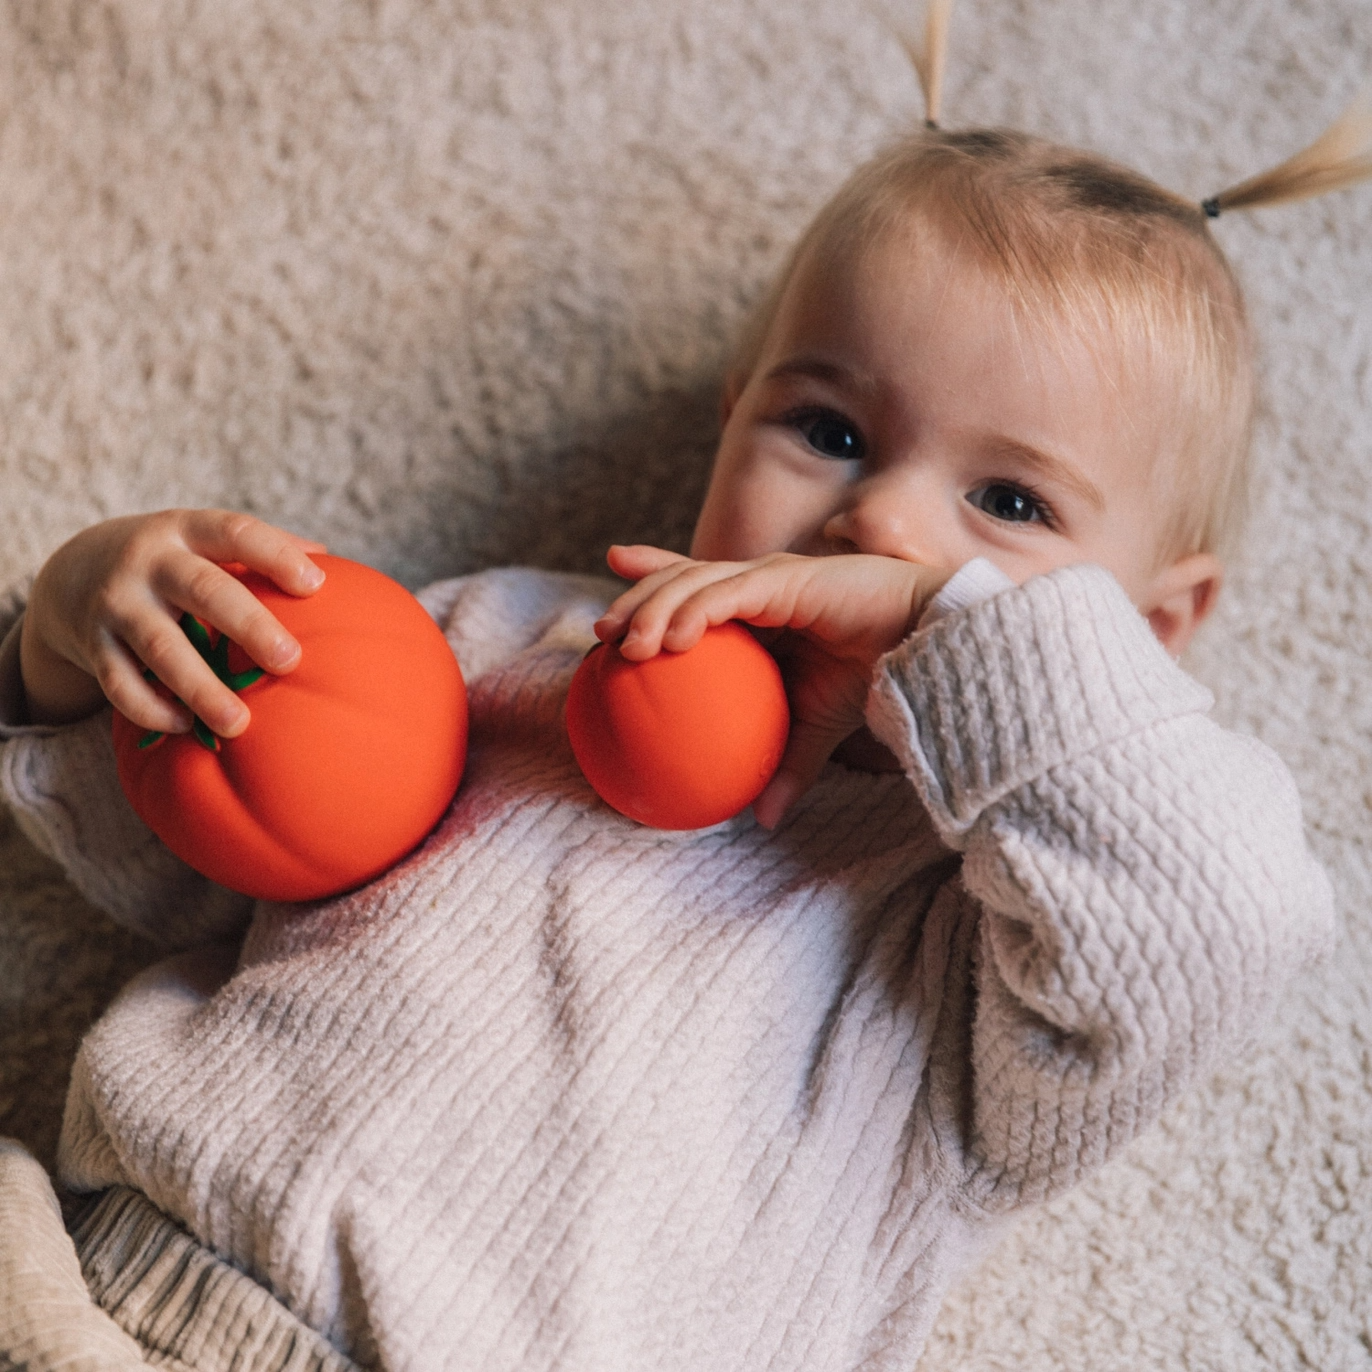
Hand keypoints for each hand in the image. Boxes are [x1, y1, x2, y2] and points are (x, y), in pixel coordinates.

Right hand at [20, 509, 326, 735]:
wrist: (74, 571)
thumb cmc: (172, 560)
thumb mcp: (204, 539)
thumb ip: (260, 546)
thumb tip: (328, 559)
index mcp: (186, 531)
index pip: (236, 533)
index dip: (276, 556)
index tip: (315, 586)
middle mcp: (148, 563)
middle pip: (204, 590)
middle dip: (249, 625)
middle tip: (290, 661)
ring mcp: (117, 604)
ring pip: (162, 647)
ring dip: (201, 688)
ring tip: (239, 723)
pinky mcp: (93, 645)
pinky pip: (121, 684)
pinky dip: (152, 709)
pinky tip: (186, 726)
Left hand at [594, 545, 950, 825]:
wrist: (926, 647)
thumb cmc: (873, 674)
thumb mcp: (814, 727)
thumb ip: (786, 765)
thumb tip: (763, 819)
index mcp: (760, 607)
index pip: (694, 588)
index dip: (651, 583)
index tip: (610, 609)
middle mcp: (759, 583)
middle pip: (683, 579)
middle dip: (639, 595)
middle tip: (601, 629)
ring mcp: (772, 575)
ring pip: (695, 581)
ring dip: (653, 607)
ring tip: (621, 643)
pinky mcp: (790, 578)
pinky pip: (729, 593)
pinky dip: (695, 611)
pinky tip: (669, 637)